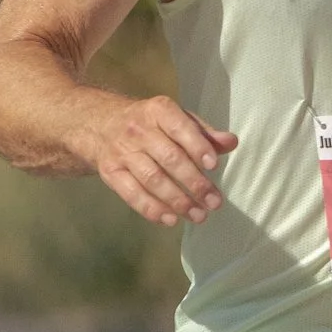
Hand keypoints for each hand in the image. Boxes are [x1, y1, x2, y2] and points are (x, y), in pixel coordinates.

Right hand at [89, 96, 239, 226]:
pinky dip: (151, 209)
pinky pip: (131, 193)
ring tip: (199, 216)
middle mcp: (139, 130)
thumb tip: (231, 142)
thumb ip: (204, 133)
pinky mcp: (110, 172)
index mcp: (159, 111)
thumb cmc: (150, 124)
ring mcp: (122, 152)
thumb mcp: (176, 119)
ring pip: (152, 179)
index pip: (180, 127)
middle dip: (194, 183)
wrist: (100, 125)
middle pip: (169, 159)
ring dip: (177, 201)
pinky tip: (170, 220)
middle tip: (214, 202)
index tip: (214, 166)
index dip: (197, 147)